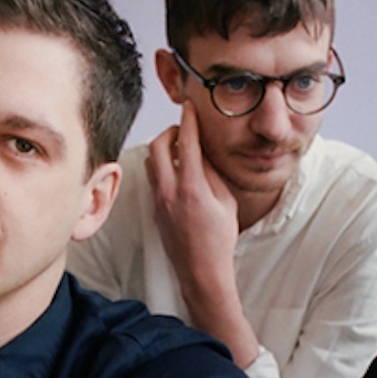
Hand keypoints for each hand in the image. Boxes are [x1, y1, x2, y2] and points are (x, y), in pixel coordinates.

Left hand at [145, 100, 239, 283]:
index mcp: (192, 188)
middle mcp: (170, 192)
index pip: (187, 143)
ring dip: (163, 149)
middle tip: (183, 129)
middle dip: (170, 131)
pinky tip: (177, 171)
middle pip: (158, 146)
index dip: (188, 120)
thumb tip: (202, 152)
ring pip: (150, 161)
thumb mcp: (226, 202)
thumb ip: (212, 174)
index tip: (190, 106)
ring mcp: (158, 201)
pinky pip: (152, 178)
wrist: (201, 271)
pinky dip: (161, 167)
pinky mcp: (154, 209)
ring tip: (181, 150)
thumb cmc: (219, 240)